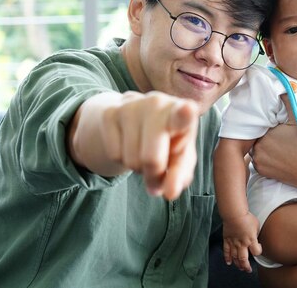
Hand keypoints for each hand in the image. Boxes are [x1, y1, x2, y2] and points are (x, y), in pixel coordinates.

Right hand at [73, 90, 198, 199]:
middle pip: (151, 159)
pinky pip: (114, 155)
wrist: (137, 117)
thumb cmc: (169, 141)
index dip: (185, 114)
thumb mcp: (180, 158)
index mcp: (184, 112)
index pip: (184, 115)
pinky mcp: (110, 112)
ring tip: (144, 151)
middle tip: (158, 169)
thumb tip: (170, 193)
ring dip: (138, 167)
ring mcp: (132, 105)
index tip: (187, 110)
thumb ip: (180, 176)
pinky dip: (122, 160)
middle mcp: (158, 103)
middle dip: (154, 174)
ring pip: (131, 160)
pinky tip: (129, 144)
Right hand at [222, 212, 261, 272]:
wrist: (234, 214)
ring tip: (240, 268)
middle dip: (246, 266)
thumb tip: (255, 237)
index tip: (258, 248)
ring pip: (235, 257)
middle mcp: (242, 244)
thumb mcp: (256, 225)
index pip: (256, 252)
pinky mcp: (227, 240)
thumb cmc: (246, 218)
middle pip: (244, 259)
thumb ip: (256, 233)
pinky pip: (226, 251)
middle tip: (248, 270)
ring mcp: (233, 243)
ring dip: (237, 264)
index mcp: (251, 240)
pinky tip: (229, 262)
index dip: (259, 251)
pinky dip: (227, 258)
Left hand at [252, 95, 296, 188]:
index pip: (259, 123)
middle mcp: (257, 150)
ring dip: (265, 143)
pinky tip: (278, 153)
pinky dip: (266, 155)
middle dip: (266, 132)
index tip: (277, 122)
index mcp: (264, 136)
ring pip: (257, 146)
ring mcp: (259, 162)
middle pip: (258, 134)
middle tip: (280, 132)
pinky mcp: (262, 172)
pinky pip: (259, 158)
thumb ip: (288, 101)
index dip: (268, 121)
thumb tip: (281, 88)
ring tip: (280, 142)